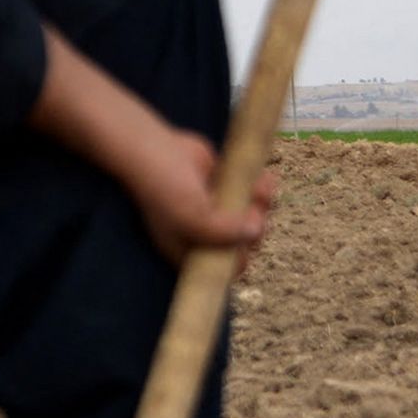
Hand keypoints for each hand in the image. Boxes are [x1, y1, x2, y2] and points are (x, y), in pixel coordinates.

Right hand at [127, 130, 277, 273]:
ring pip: (251, 217)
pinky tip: (263, 179)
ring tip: (257, 191)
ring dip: (261, 205)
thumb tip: (254, 232)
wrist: (155, 148)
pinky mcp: (226, 187)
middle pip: (242, 243)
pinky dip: (262, 186)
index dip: (236, 259)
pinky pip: (252, 193)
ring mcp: (217, 210)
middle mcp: (204, 233)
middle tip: (251, 212)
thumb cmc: (165, 188)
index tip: (241, 243)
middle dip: (253, 228)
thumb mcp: (192, 217)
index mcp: (189, 250)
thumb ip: (223, 232)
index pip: (220, 269)